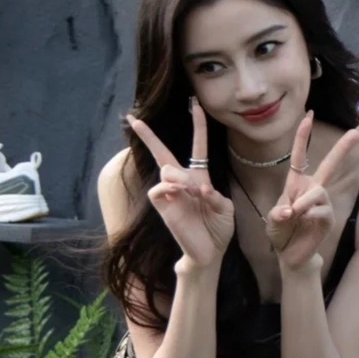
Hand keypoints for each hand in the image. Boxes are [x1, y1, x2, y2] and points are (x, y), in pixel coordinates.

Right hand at [127, 99, 234, 266]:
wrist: (210, 252)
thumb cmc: (218, 228)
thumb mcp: (225, 208)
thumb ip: (214, 194)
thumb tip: (196, 187)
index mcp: (200, 177)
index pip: (197, 146)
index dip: (198, 126)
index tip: (195, 105)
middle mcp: (182, 182)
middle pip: (162, 152)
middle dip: (148, 136)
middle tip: (133, 119)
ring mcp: (170, 193)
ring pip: (165, 169)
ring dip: (180, 177)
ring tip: (191, 192)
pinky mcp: (162, 206)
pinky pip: (158, 189)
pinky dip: (170, 188)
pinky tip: (179, 194)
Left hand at [266, 110, 358, 269]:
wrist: (290, 254)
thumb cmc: (280, 232)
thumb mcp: (272, 220)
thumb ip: (278, 213)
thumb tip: (291, 211)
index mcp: (296, 183)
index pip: (299, 156)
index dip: (303, 136)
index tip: (309, 115)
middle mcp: (312, 189)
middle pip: (330, 164)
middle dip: (344, 146)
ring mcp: (322, 203)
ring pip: (318, 192)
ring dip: (303, 203)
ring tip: (292, 215)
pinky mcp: (328, 217)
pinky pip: (321, 210)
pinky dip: (309, 215)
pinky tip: (303, 222)